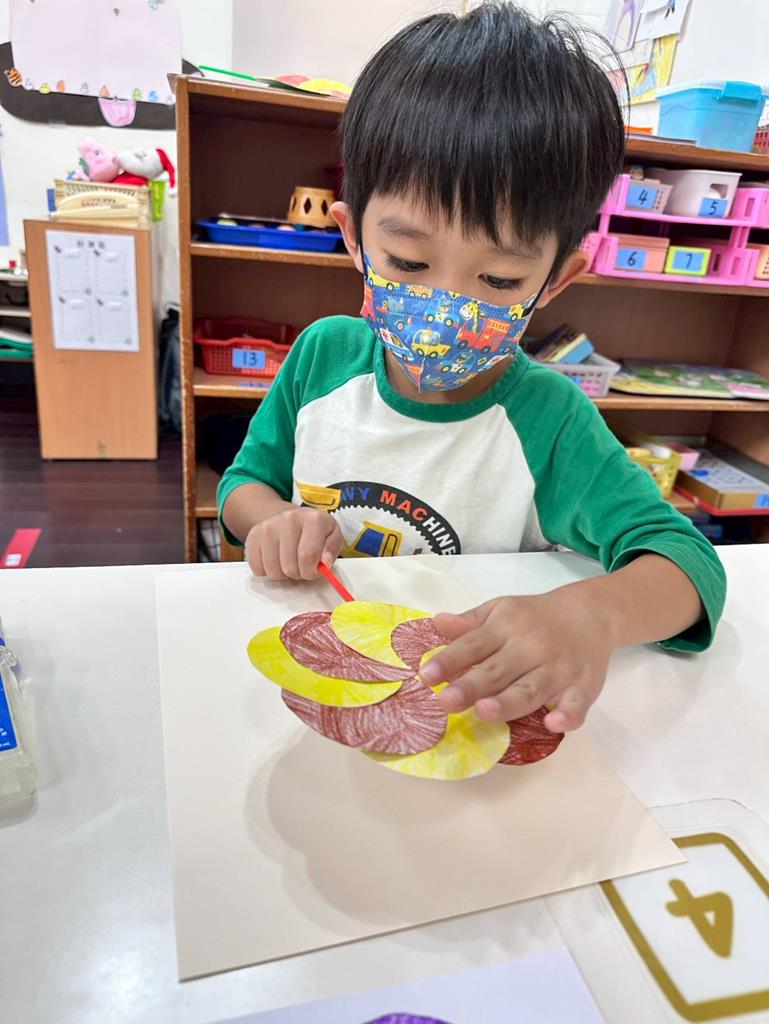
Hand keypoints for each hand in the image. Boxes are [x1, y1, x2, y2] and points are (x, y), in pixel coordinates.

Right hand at [245, 507, 342, 580]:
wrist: (289, 518)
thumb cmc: (314, 532)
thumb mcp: (332, 536)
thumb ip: (332, 550)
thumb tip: (325, 563)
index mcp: (313, 519)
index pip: (308, 556)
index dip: (311, 571)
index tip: (313, 570)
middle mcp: (289, 519)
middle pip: (289, 566)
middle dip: (298, 574)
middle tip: (301, 566)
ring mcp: (268, 527)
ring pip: (273, 571)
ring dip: (283, 574)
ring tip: (289, 562)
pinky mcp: (253, 537)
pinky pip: (258, 569)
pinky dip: (268, 572)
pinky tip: (276, 560)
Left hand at [420, 588, 615, 732]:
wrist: (591, 612)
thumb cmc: (536, 616)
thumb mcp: (502, 609)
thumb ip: (470, 622)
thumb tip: (437, 623)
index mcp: (507, 626)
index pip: (473, 645)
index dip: (449, 660)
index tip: (425, 675)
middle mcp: (531, 647)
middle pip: (498, 670)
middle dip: (471, 686)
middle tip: (445, 701)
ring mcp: (558, 668)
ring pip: (531, 689)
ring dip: (508, 701)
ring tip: (483, 711)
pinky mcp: (583, 686)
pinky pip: (576, 703)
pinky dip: (567, 714)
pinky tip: (552, 722)